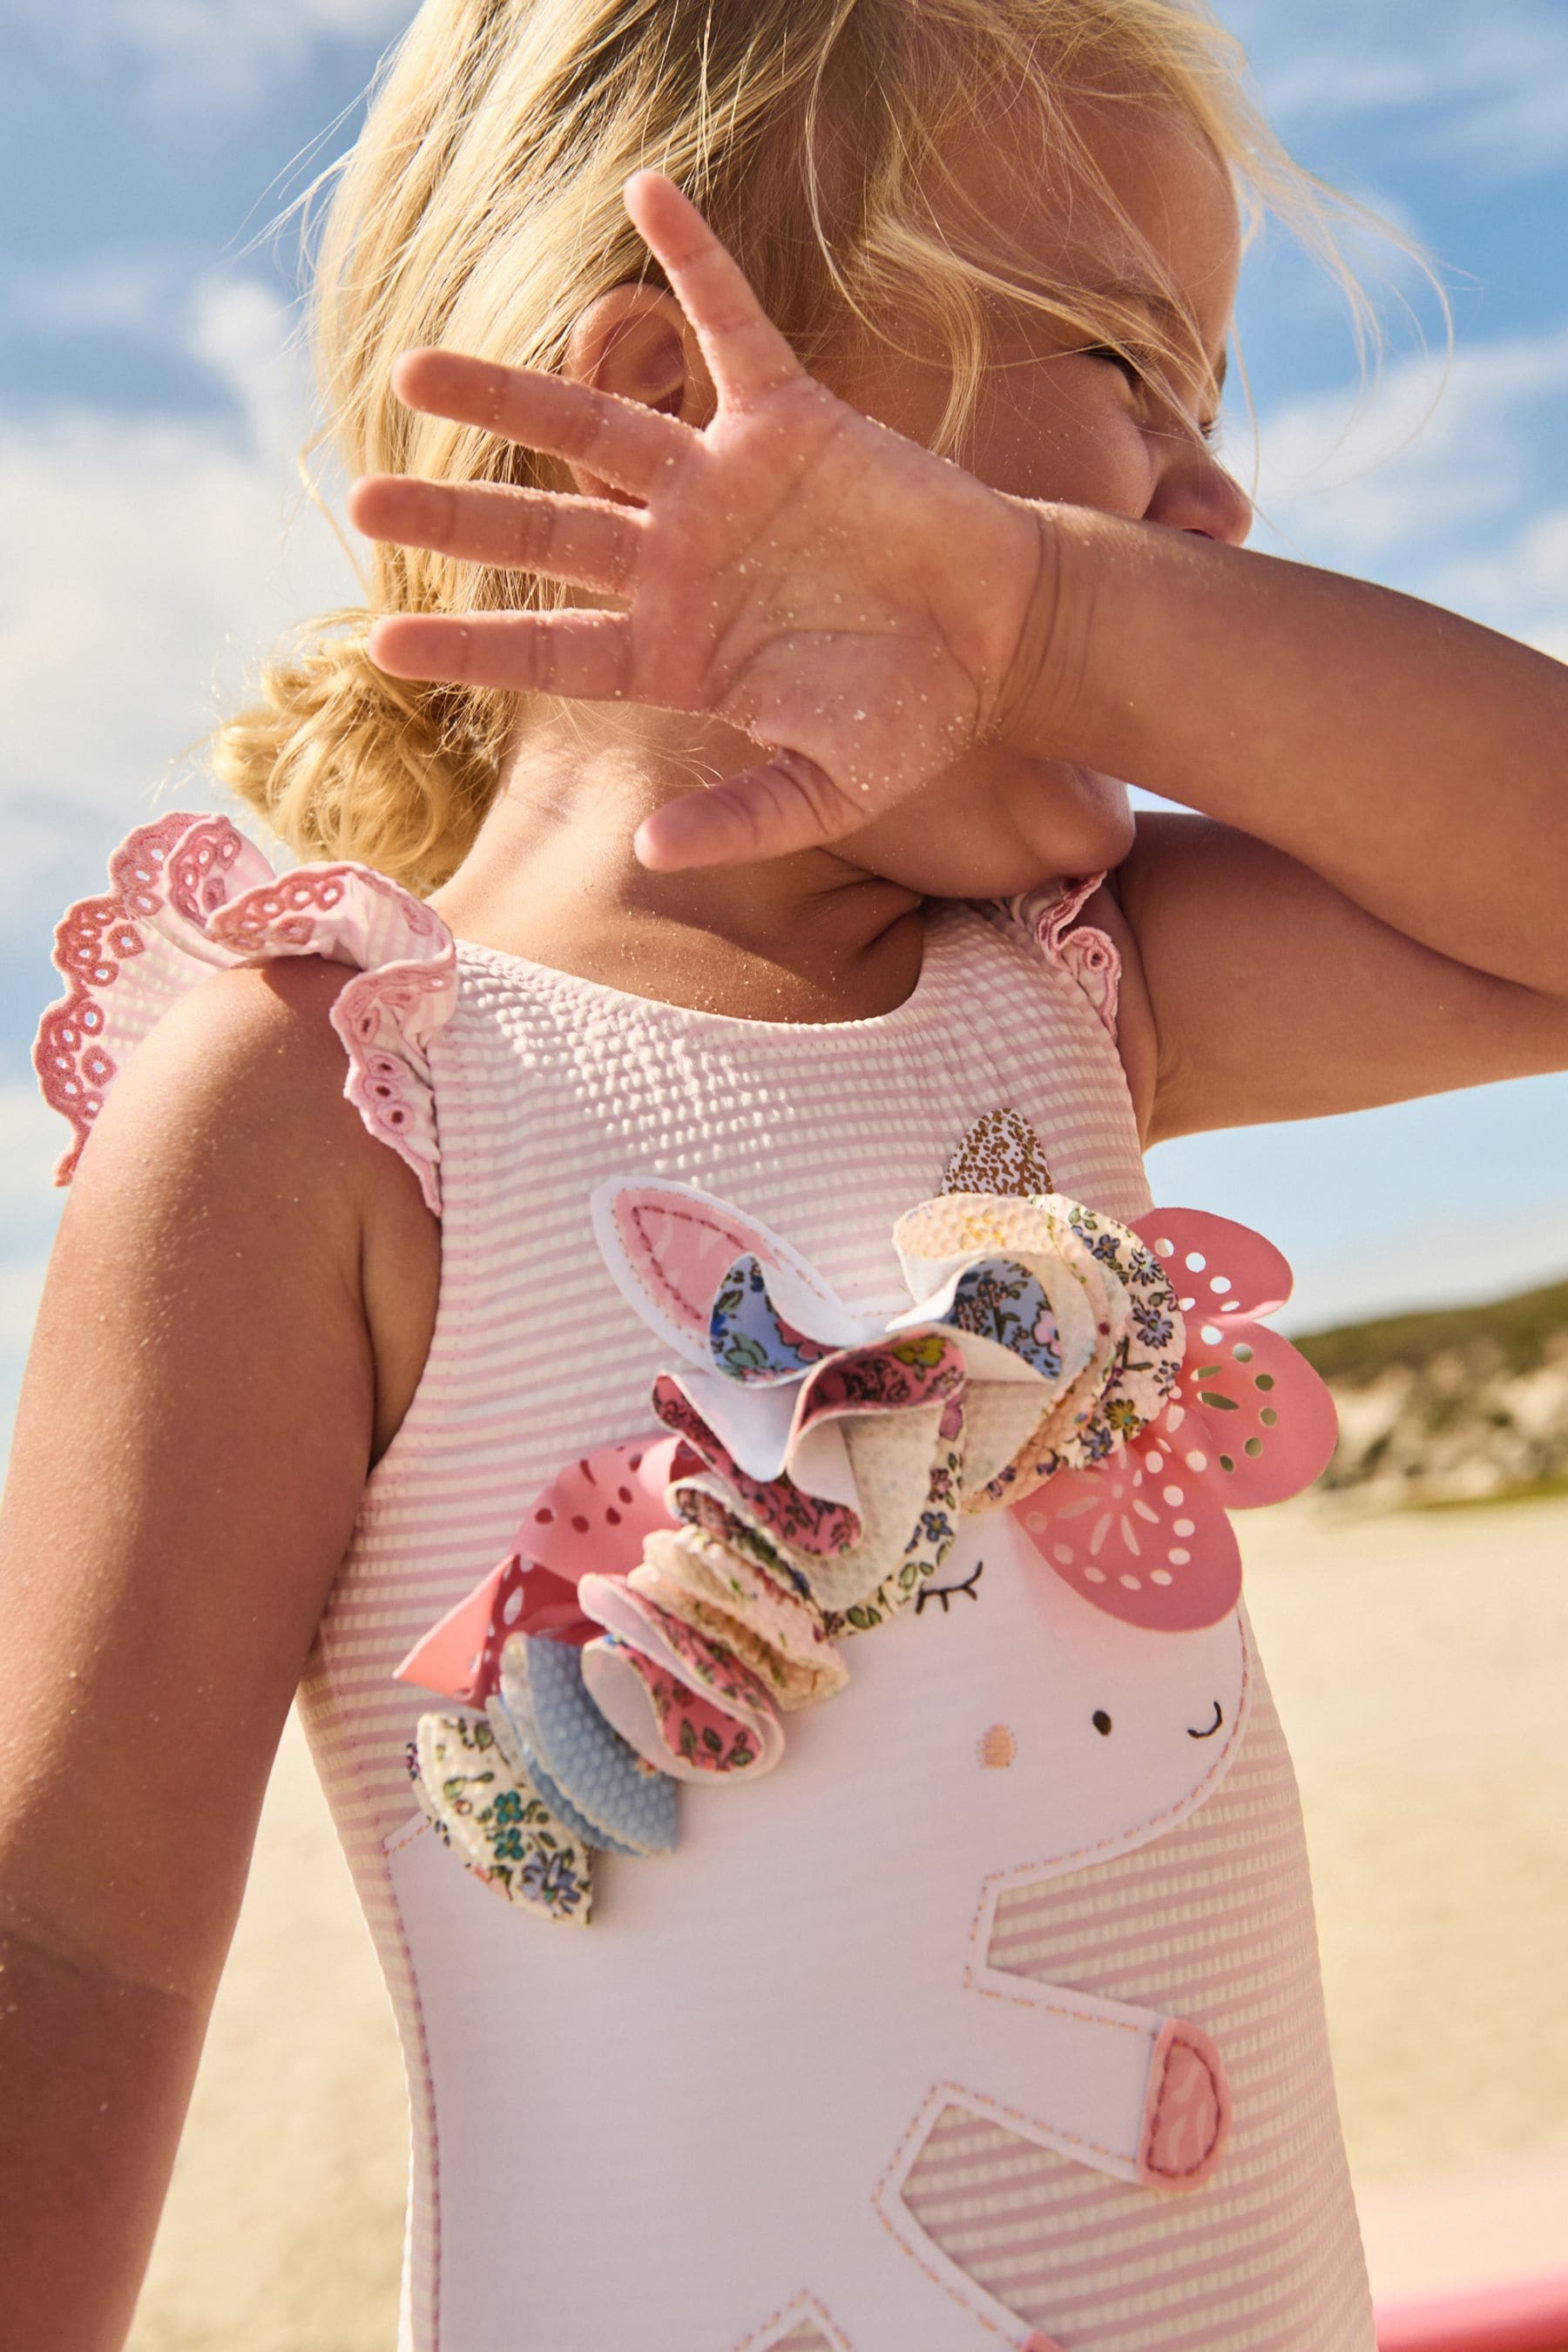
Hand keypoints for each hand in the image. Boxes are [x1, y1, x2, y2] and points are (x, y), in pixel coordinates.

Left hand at [350, 171, 1051, 870]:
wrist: (999, 642)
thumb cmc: (910, 719)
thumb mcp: (826, 791)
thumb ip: (741, 820)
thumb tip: (652, 851)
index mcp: (674, 653)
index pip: (549, 647)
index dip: (471, 641)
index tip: (381, 641)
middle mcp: (677, 563)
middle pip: (542, 530)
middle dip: (456, 515)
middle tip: (361, 497)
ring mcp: (724, 487)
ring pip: (595, 427)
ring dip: (510, 394)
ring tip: (413, 366)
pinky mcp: (791, 423)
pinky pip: (733, 327)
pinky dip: (695, 264)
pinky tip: (645, 191)